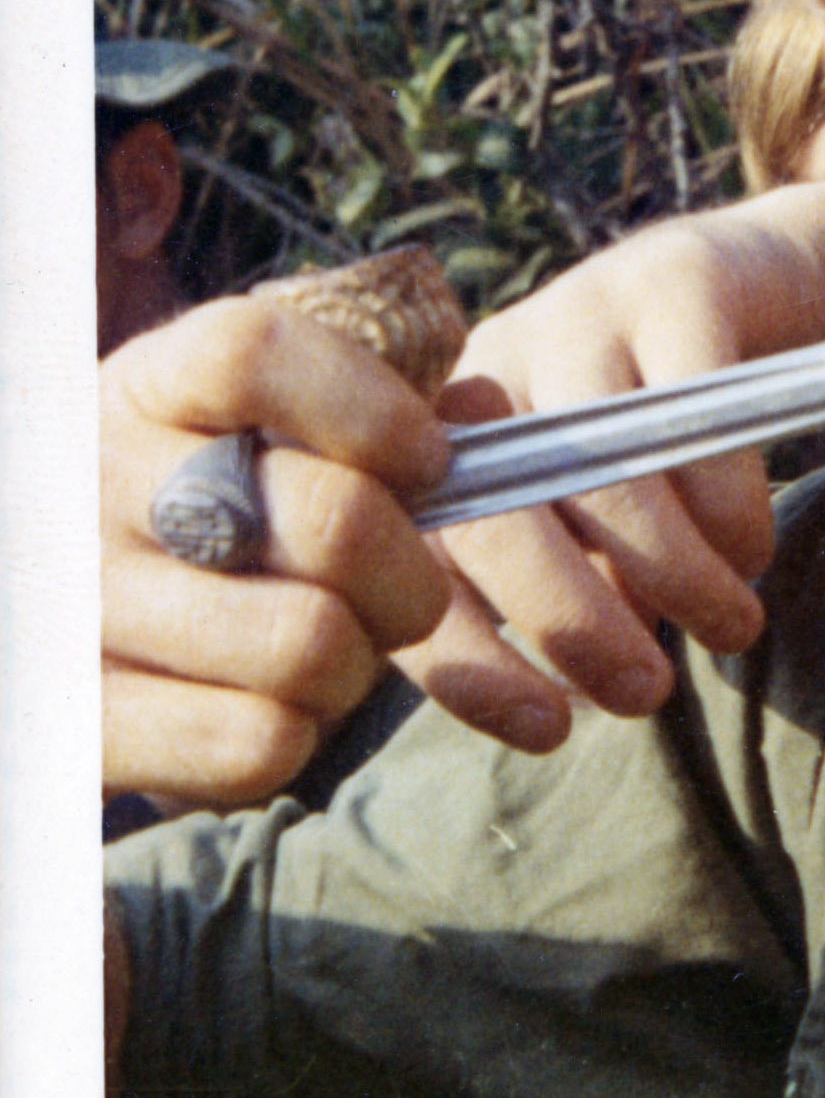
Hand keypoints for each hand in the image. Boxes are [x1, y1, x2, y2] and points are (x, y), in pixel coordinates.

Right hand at [101, 297, 452, 806]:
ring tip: (326, 655)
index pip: (253, 356)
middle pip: (332, 518)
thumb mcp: (254, 434)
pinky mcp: (84, 722)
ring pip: (308, 645)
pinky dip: (297, 737)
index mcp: (145, 388)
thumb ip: (362, 414)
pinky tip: (271, 708)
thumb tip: (476, 415)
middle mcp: (93, 482)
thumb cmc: (212, 521)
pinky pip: (256, 741)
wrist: (74, 628)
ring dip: (353, 668)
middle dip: (411, 577)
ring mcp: (76, 603)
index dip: (369, 408)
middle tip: (406, 596)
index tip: (431, 460)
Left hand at [400, 179, 824, 744]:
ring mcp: (579, 313)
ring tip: (732, 628)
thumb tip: (570, 700)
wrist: (770, 285)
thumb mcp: (601, 520)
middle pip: (493, 512)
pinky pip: (694, 415)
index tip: (550, 730)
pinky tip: (753, 547)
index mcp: (449, 439)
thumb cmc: (667, 433)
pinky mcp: (671, 282)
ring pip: (602, 470)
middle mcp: (493, 369)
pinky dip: (728, 502)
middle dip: (569, 622)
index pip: (420, 561)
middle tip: (648, 691)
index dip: (468, 661)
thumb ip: (576, 591)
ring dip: (673, 573)